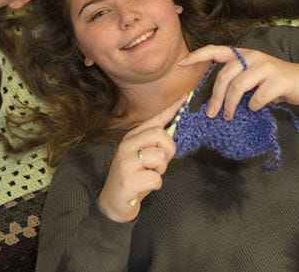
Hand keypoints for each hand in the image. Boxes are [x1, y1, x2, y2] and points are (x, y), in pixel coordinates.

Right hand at [96, 96, 185, 222]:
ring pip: (159, 156)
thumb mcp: (142, 156)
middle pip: (159, 134)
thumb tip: (172, 129)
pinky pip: (156, 178)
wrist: (113, 202)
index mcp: (131, 137)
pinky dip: (156, 185)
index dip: (171, 109)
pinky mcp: (128, 179)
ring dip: (161, 169)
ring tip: (149, 174)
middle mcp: (127, 145)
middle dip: (168, 149)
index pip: (154, 119)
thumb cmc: (133, 177)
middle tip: (160, 163)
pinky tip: (144, 186)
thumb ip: (154, 143)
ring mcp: (126, 161)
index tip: (185, 96)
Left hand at [179, 45, 298, 118]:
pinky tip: (255, 109)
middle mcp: (252, 56)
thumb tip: (213, 100)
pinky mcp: (278, 80)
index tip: (181, 64)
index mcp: (242, 54)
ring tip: (228, 116)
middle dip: (215, 96)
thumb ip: (235, 80)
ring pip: (238, 86)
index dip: (197, 56)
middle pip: (225, 76)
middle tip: (211, 113)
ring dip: (230, 104)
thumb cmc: (272, 81)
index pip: (216, 50)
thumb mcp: (252, 75)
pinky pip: (257, 97)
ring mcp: (266, 66)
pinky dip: (253, 106)